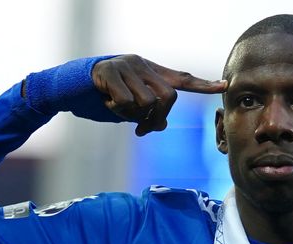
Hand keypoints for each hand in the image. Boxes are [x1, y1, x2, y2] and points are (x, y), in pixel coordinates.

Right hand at [92, 55, 226, 135]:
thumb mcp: (128, 110)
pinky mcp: (109, 71)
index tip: (225, 86)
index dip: (203, 85)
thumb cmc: (100, 100)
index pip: (182, 79)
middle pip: (168, 97)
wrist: (67, 88)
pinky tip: (106, 103)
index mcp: (149, 72)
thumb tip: (162, 124)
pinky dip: (118, 110)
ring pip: (147, 101)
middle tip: (142, 130)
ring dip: (134, 115)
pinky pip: (126, 101)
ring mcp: (125, 65)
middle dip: (157, 118)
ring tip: (117, 110)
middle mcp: (141, 65)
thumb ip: (147, 114)